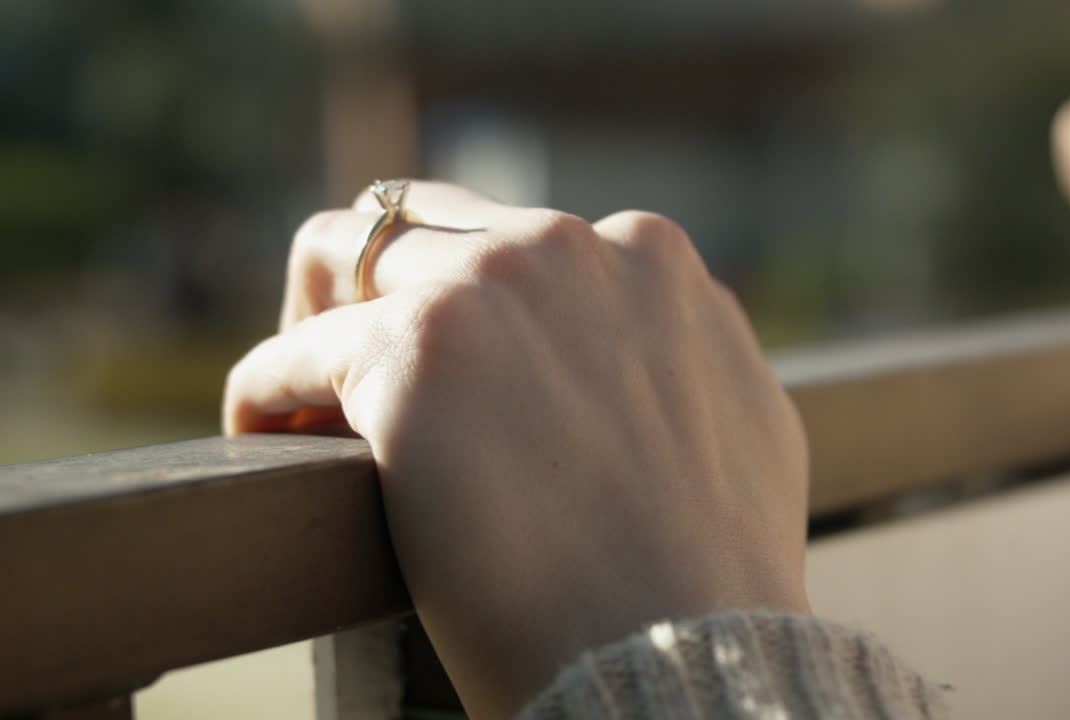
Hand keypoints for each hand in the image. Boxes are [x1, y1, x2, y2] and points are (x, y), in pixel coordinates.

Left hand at [222, 182, 811, 718]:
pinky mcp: (413, 354)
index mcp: (646, 255)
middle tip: (356, 380)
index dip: (464, 305)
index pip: (511, 240)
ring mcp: (489, 291)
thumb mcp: (740, 413)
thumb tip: (652, 354)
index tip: (446, 376)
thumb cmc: (712, 569)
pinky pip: (291, 355)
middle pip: (416, 227)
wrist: (681, 648)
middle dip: (378, 292)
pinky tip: (264, 438)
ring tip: (304, 407)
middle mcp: (566, 247)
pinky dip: (265, 394)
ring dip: (314, 322)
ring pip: (338, 255)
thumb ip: (686, 353)